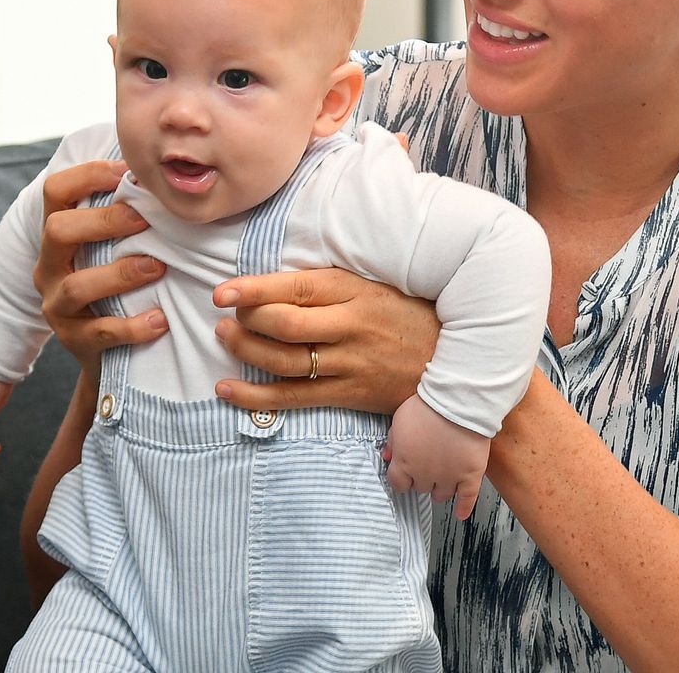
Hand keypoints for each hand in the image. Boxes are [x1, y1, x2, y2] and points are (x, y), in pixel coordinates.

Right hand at [34, 159, 168, 379]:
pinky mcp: (74, 341)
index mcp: (58, 235)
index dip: (87, 175)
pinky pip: (100, 332)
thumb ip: (126, 214)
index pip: (55, 191)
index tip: (126, 172)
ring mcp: (57, 305)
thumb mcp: (112, 247)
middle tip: (144, 219)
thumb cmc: (118, 285)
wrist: (107, 354)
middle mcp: (49, 266)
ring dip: (121, 274)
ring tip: (158, 267)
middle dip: (103, 221)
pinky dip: (132, 326)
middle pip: (57, 230)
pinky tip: (160, 320)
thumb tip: (162, 172)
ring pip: (77, 285)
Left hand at [211, 267, 438, 413]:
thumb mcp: (373, 284)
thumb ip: (328, 283)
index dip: (254, 290)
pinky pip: (294, 398)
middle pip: (285, 325)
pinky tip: (227, 389)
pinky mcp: (349, 394)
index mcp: (354, 291)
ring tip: (223, 339)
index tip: (223, 292)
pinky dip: (256, 396)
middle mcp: (350, 327)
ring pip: (284, 361)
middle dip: (246, 321)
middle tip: (224, 316)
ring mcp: (349, 364)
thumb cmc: (407, 313)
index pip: (295, 287)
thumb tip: (274, 280)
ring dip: (245, 351)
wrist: (455, 360)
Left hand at [383, 394, 488, 519]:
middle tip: (426, 468)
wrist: (456, 403)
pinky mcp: (470, 476)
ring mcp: (449, 477)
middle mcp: (425, 475)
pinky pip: (467, 499)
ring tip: (441, 482)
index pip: (398, 483)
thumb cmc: (426, 407)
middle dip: (421, 479)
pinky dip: (464, 508)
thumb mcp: (399, 419)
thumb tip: (387, 457)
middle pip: (420, 488)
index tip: (404, 475)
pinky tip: (460, 513)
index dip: (401, 479)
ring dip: (439, 489)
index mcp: (405, 462)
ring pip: (441, 495)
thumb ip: (392, 441)